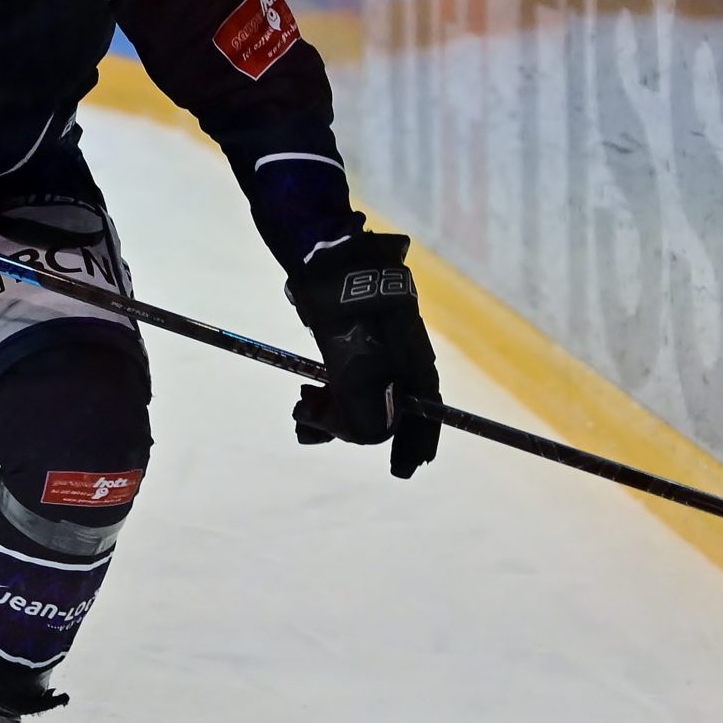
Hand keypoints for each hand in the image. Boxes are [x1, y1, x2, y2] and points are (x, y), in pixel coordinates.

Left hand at [288, 231, 439, 478]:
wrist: (325, 252)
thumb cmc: (347, 306)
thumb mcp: (354, 362)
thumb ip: (362, 406)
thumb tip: (368, 439)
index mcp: (411, 361)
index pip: (423, 413)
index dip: (414, 443)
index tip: (403, 469)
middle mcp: (399, 356)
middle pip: (386, 408)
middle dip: (353, 428)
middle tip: (313, 432)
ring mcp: (375, 346)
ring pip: (358, 395)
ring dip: (330, 412)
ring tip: (299, 411)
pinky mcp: (351, 338)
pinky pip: (342, 379)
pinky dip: (325, 394)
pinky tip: (303, 397)